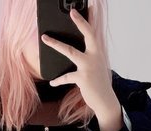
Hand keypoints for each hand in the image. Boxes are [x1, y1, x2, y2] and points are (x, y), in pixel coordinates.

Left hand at [41, 8, 120, 122]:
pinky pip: (66, 77)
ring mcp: (89, 66)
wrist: (105, 100)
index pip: (93, 32)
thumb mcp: (95, 67)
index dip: (87, 20)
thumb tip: (71, 51)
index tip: (83, 9)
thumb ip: (87, 57)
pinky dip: (59, 80)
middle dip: (80, 22)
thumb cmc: (98, 83)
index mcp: (98, 52)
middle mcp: (95, 56)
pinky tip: (52, 82)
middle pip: (87, 35)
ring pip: (70, 51)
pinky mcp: (82, 78)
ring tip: (45, 39)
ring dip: (56, 44)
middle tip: (71, 12)